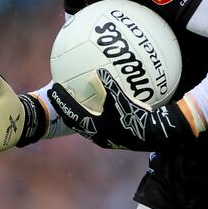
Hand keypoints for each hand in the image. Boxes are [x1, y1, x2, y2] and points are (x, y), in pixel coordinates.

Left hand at [47, 68, 192, 151]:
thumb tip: (99, 71)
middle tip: (59, 93)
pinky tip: (102, 103)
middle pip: (75, 119)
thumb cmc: (137, 119)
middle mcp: (97, 134)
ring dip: (80, 111)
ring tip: (77, 99)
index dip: (62, 101)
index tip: (53, 88)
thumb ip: (110, 86)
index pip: (72, 113)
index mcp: (94, 128)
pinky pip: (100, 121)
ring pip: (87, 122)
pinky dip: (96, 111)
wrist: (154, 135)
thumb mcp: (122, 100)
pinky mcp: (114, 135)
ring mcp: (105, 136)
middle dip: (67, 106)